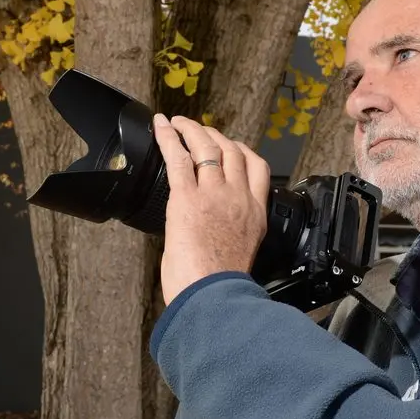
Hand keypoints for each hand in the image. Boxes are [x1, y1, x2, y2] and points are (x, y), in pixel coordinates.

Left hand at [153, 113, 270, 306]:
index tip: (232, 146)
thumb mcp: (239, 253)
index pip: (258, 169)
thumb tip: (211, 233)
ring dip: (192, 130)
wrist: (214, 296)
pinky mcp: (187, 198)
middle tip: (200, 130)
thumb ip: (229, 234)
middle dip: (216, 136)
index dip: (244, 151)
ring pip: (207, 148)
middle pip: (232, 152)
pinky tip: (161, 126)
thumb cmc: (221, 286)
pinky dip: (168, 138)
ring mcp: (214, 195)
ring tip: (179, 122)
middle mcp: (238, 198)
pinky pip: (179, 158)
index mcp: (255, 214)